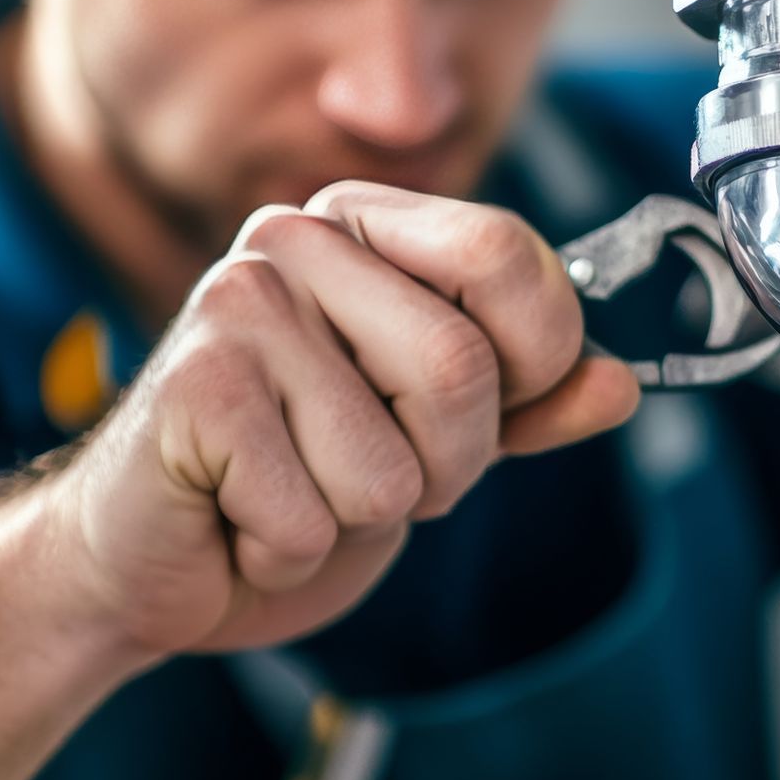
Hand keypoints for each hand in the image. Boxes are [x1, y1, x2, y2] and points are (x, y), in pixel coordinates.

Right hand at [45, 181, 638, 659]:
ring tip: (303, 488)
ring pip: (394, 460)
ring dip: (365, 514)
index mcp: (369, 222)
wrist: (161, 558)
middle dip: (447, 463)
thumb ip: (532, 403)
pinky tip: (243, 518)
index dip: (537, 357)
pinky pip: (314, 516)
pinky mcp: (190, 390)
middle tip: (375, 472)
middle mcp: (297, 237)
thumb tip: (618, 384)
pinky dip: (293, 550)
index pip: (508, 253)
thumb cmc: (303, 476)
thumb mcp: (441, 434)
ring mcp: (235, 303)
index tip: (498, 406)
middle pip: (461, 366)